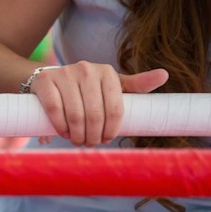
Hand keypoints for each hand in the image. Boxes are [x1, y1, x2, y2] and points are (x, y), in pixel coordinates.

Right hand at [29, 61, 168, 146]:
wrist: (50, 79)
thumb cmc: (88, 89)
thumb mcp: (113, 86)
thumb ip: (137, 85)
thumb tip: (165, 75)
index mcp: (107, 72)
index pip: (116, 109)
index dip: (112, 130)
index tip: (106, 139)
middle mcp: (87, 69)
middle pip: (95, 115)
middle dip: (93, 136)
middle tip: (90, 143)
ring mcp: (64, 73)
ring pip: (76, 114)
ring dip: (77, 135)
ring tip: (77, 140)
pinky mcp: (45, 80)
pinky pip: (55, 109)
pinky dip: (61, 127)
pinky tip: (64, 132)